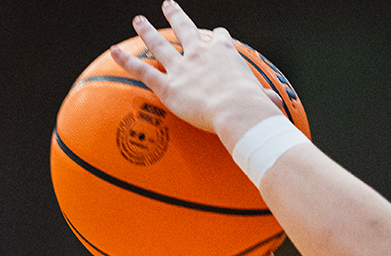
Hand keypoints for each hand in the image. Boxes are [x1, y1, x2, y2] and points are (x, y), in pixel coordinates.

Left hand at [112, 2, 278, 141]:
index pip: (218, 39)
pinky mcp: (168, 85)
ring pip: (160, 44)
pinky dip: (127, 61)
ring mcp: (182, 67)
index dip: (215, 38)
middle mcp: (200, 53)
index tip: (214, 37)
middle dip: (176, 15)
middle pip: (185, 28)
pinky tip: (113, 52)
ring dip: (147, 30)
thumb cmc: (254, 107)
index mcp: (225, 53)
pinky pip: (143, 70)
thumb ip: (266, 100)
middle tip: (168, 4)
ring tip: (138, 20)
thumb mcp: (264, 99)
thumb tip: (277, 105)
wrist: (237, 110)